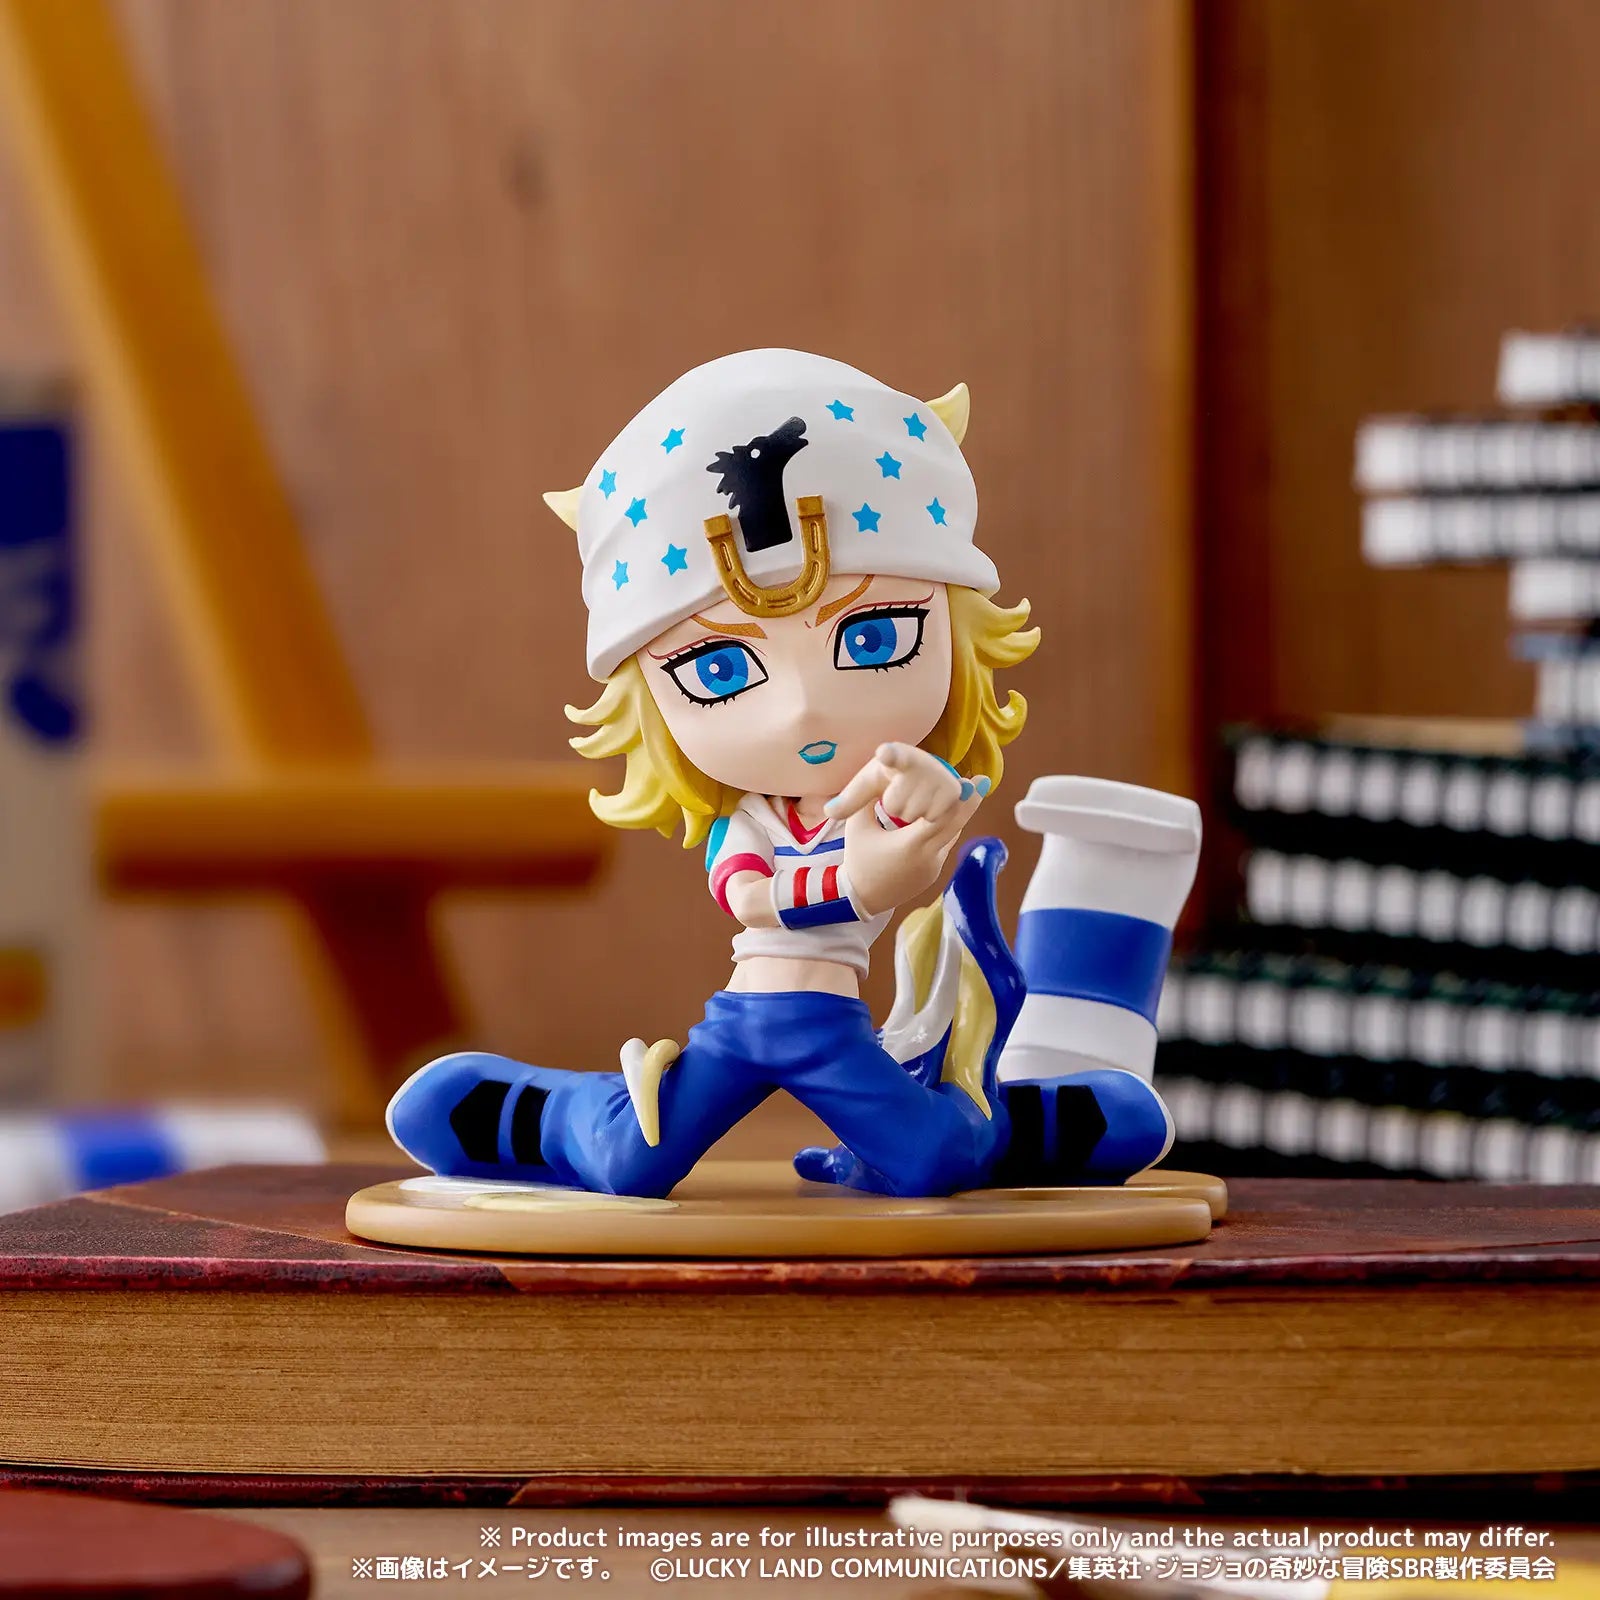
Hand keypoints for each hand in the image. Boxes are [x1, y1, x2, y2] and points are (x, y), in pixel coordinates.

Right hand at [827, 744, 985, 915]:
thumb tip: (883, 774)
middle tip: (981, 782)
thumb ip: (871, 798)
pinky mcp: (933, 874)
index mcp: (911, 844)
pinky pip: (944, 846)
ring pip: (952, 835)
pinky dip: (944, 830)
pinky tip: (939, 817)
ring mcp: (934, 867)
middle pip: (957, 825)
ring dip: (955, 816)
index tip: (972, 781)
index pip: (944, 818)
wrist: (859, 899)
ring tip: (960, 795)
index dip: (960, 798)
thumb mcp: (859, 825)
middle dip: (969, 803)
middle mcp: (929, 857)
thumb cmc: (858, 859)